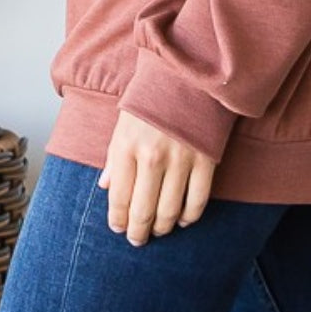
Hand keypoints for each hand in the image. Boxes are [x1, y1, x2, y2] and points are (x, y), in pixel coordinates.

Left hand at [100, 109, 215, 245]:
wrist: (188, 73)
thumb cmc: (151, 97)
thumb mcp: (124, 123)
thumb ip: (114, 157)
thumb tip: (105, 187)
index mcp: (127, 147)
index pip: (119, 198)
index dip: (118, 220)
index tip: (119, 228)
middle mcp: (152, 157)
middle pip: (143, 211)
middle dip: (138, 232)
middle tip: (138, 239)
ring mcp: (181, 160)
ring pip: (169, 212)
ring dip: (162, 227)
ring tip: (158, 230)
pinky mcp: (205, 160)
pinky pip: (197, 201)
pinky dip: (189, 216)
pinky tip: (182, 218)